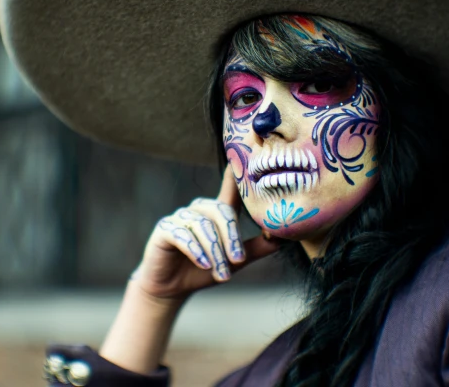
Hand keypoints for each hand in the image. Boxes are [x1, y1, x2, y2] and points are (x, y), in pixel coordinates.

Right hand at [131, 167, 280, 302]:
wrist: (172, 289)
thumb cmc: (203, 270)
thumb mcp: (235, 261)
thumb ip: (258, 247)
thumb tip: (283, 237)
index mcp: (217, 214)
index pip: (230, 191)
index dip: (236, 175)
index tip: (242, 159)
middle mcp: (199, 210)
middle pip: (221, 212)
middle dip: (232, 238)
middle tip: (238, 261)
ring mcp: (180, 218)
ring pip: (203, 227)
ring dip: (215, 252)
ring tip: (222, 274)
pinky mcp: (164, 229)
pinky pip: (183, 235)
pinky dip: (196, 250)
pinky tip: (204, 264)